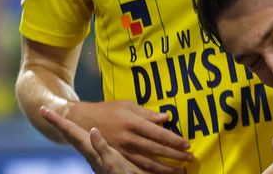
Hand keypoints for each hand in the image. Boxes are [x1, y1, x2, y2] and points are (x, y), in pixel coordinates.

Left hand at [42, 106, 135, 173]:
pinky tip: (82, 132)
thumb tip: (94, 129)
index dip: (56, 120)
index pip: (69, 131)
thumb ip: (101, 147)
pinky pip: (82, 140)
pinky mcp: (96, 155)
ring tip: (59, 119)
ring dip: (65, 126)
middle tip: (44, 110)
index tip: (43, 109)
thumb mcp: (112, 161)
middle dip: (56, 121)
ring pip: (74, 136)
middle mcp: (86, 150)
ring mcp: (90, 153)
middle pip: (68, 133)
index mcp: (88, 148)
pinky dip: (77, 133)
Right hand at [65, 99, 191, 173]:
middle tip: (189, 158)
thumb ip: (147, 113)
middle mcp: (129, 139)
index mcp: (134, 123)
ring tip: (179, 170)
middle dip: (174, 155)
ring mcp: (122, 151)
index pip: (159, 134)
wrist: (83, 120)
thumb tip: (166, 117)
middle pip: (156, 150)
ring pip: (147, 163)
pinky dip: (149, 173)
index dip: (174, 140)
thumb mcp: (128, 106)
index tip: (187, 144)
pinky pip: (135, 169)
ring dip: (165, 168)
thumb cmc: (108, 110)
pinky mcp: (116, 159)